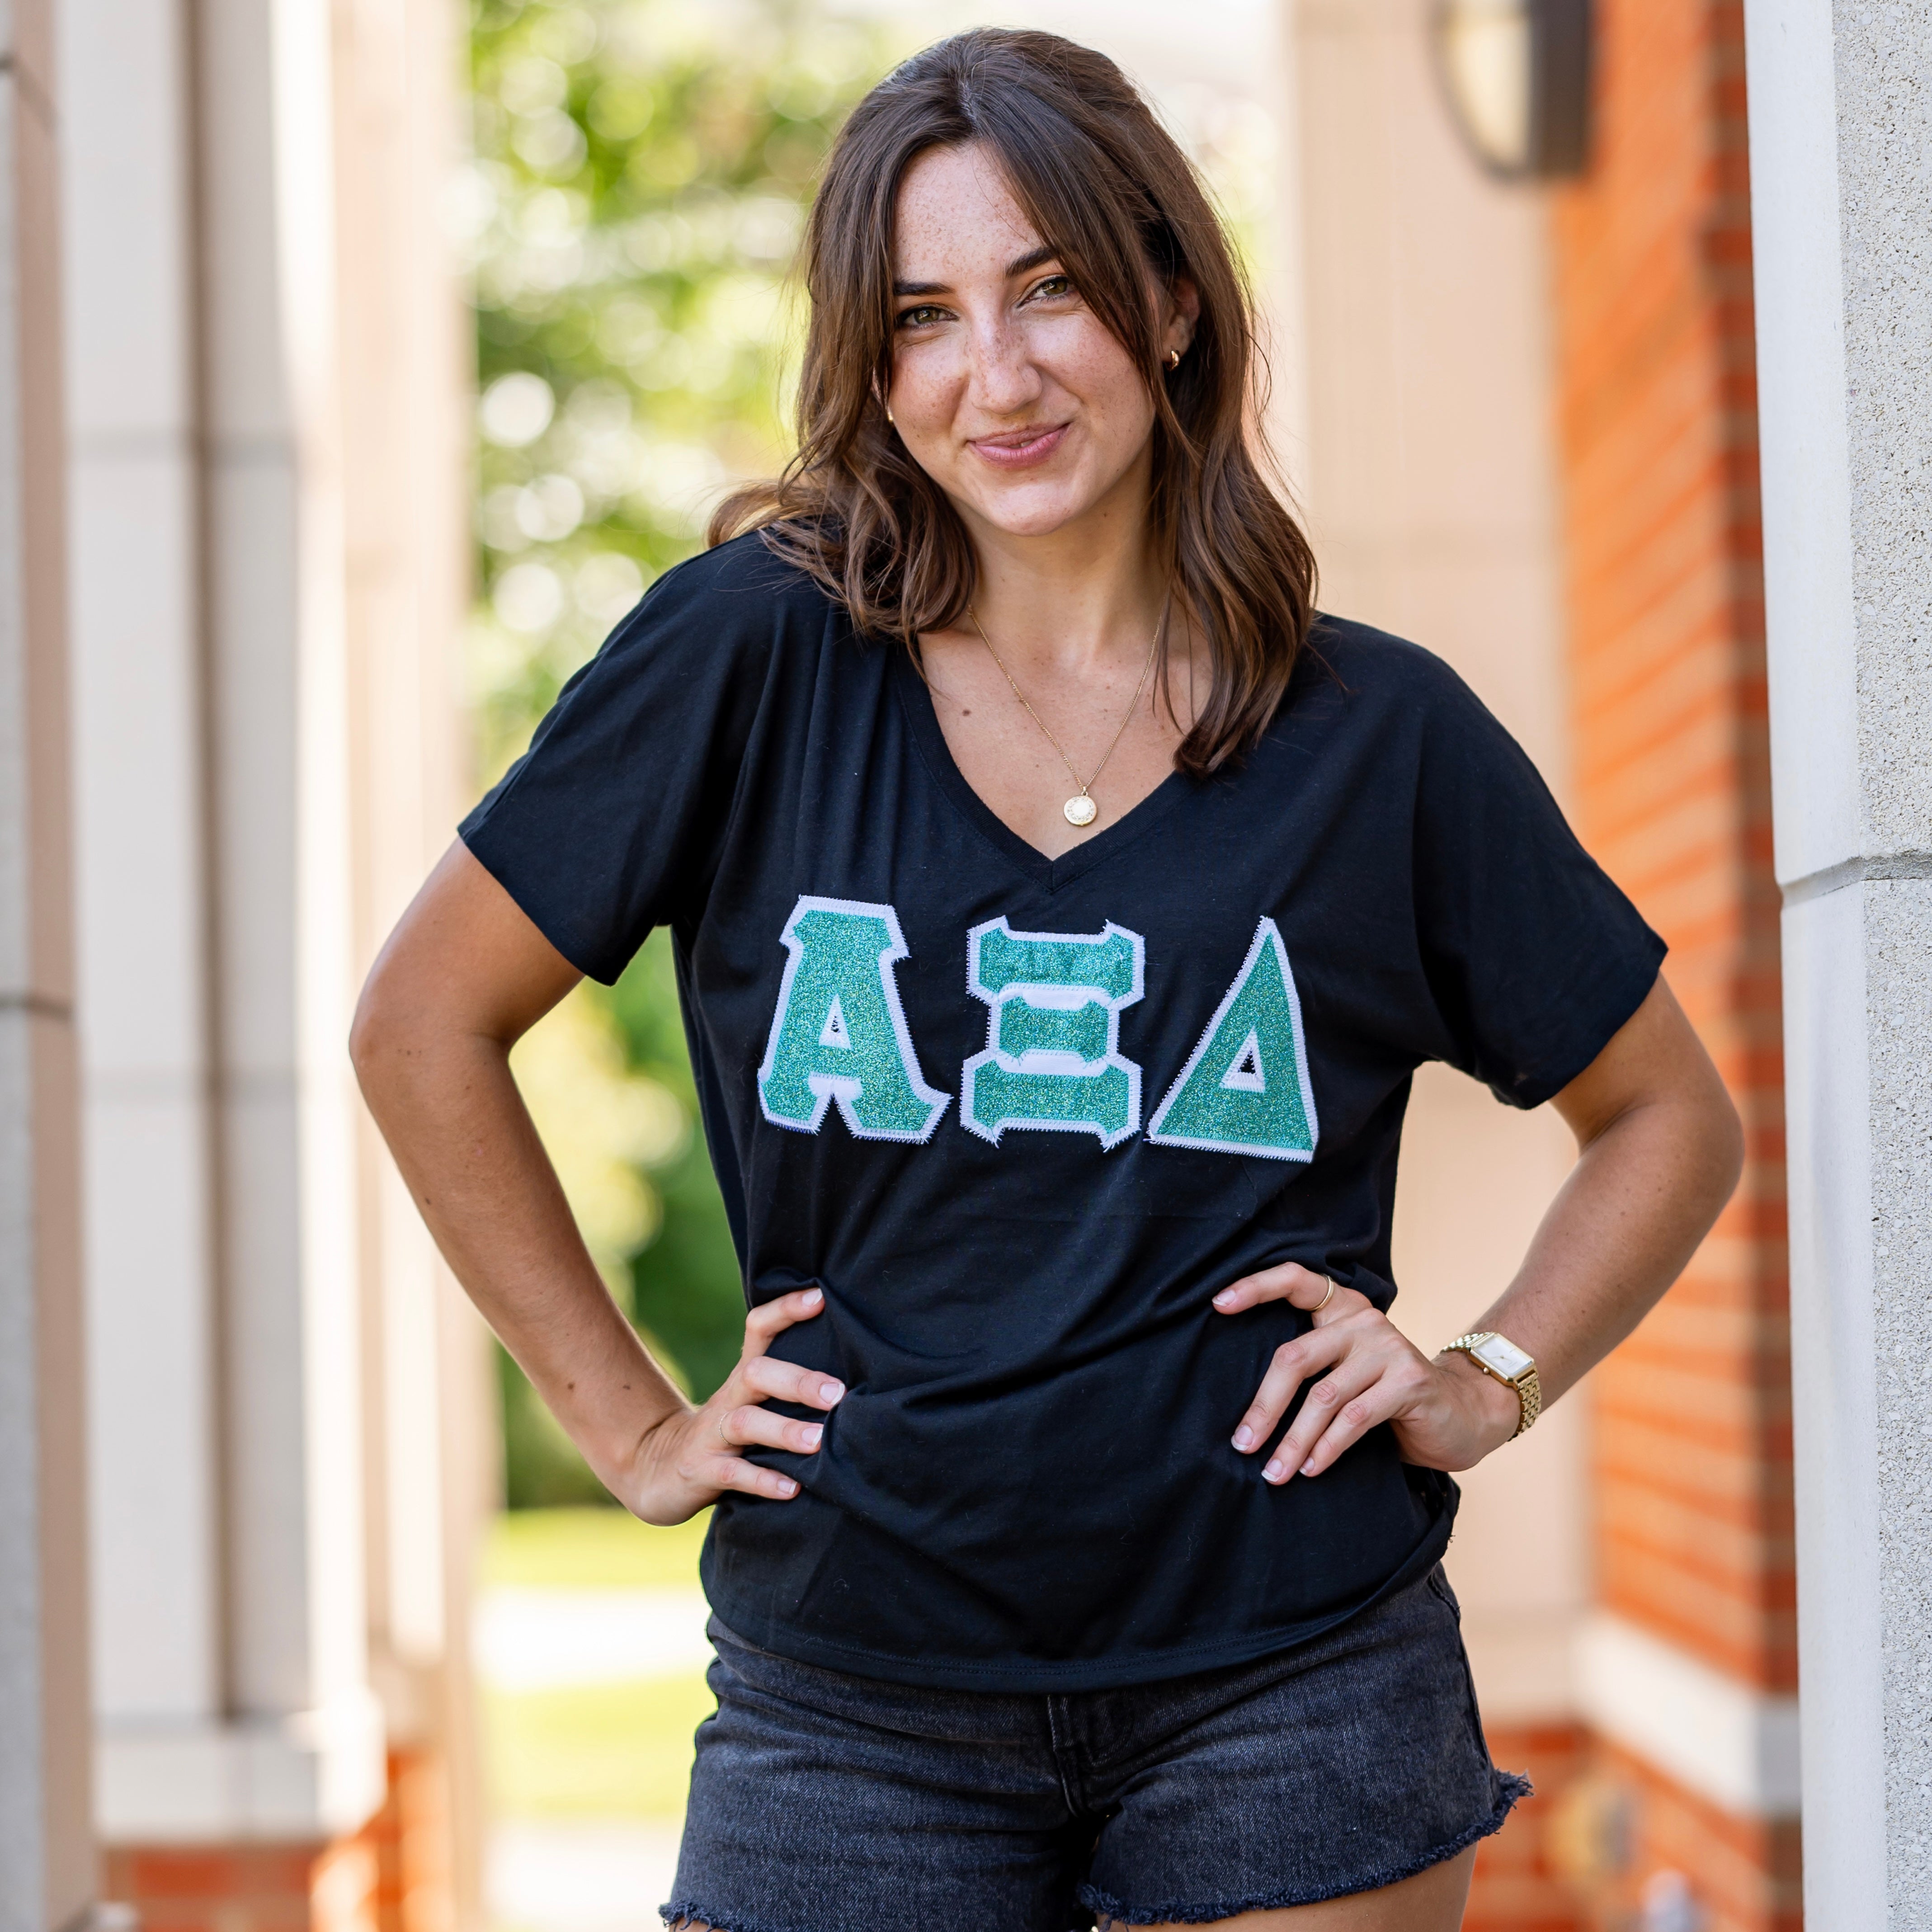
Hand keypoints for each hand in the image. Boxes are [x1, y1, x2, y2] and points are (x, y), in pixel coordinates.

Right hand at [623, 1286, 841, 1523]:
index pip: (759, 1329)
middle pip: (756, 1374)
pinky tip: (792, 1489)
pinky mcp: (702, 1471)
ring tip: (818, 1441)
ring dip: (784, 1430)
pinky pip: (733, 1473)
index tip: (820, 1297)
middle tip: (838, 1393)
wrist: (660, 1470)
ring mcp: (712, 1435)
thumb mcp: (754, 1403)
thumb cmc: (728, 1434)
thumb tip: (857, 1378)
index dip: (785, 1310)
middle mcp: (728, 1399)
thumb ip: (791, 1388)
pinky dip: (763, 1481)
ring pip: (745, 1423)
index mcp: (744, 1378)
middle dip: (797, 1381)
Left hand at [1212, 1263, 1520, 1482]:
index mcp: (1343, 1311)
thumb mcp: (1347, 1375)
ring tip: (1274, 1473)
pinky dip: (1327, 1448)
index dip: (1255, 1287)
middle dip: (1264, 1406)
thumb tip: (1246, 1414)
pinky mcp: (1409, 1381)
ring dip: (1294, 1441)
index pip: (1296, 1280)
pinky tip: (1312, 1470)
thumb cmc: (1390, 1399)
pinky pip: (1355, 1418)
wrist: (1465, 1413)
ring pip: (1323, 1396)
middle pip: (1295, 1357)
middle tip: (1242, 1444)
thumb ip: (1311, 1371)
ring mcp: (1389, 1348)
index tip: (1217, 1304)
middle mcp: (1364, 1321)